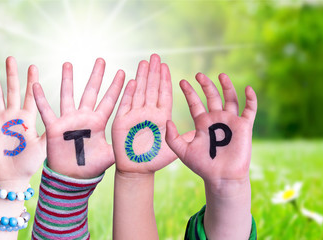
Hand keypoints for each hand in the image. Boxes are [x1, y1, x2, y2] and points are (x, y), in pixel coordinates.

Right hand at [0, 57, 45, 183]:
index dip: (31, 81)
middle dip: (12, 75)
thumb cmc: (29, 163)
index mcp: (27, 118)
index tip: (32, 66)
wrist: (11, 177)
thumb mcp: (43, 146)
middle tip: (11, 58)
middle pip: (12, 91)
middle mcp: (12, 116)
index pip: (30, 95)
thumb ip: (51, 133)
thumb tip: (66, 123)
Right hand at [32, 58, 124, 178]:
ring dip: (68, 80)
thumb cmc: (91, 167)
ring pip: (68, 95)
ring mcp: (68, 121)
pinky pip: (46, 111)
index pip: (109, 101)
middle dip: (96, 76)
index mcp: (98, 122)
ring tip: (68, 63)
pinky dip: (40, 99)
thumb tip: (140, 141)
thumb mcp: (110, 155)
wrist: (72, 178)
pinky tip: (35, 84)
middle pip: (91, 92)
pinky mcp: (54, 128)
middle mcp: (84, 117)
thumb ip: (122, 145)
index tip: (124, 73)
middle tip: (101, 60)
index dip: (116, 88)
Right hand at [112, 54, 191, 173]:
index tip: (166, 66)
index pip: (163, 94)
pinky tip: (131, 80)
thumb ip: (185, 137)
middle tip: (156, 56)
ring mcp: (134, 116)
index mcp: (160, 116)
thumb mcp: (174, 148)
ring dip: (141, 77)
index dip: (164, 79)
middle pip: (151, 88)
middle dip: (153, 72)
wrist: (137, 171)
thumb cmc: (154, 160)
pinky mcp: (121, 121)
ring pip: (138, 92)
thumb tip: (201, 128)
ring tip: (144, 62)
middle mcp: (147, 113)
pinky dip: (128, 93)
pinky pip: (125, 104)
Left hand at [166, 73, 256, 189]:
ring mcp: (231, 121)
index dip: (189, 92)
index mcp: (202, 123)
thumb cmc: (202, 166)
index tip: (182, 81)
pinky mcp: (244, 126)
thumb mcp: (182, 151)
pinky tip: (247, 89)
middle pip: (212, 97)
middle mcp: (216, 119)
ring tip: (221, 75)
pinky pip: (250, 109)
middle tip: (198, 74)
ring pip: (230, 99)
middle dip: (206, 85)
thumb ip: (172, 137)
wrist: (222, 177)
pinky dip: (250, 99)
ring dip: (227, 86)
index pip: (195, 103)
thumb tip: (167, 120)